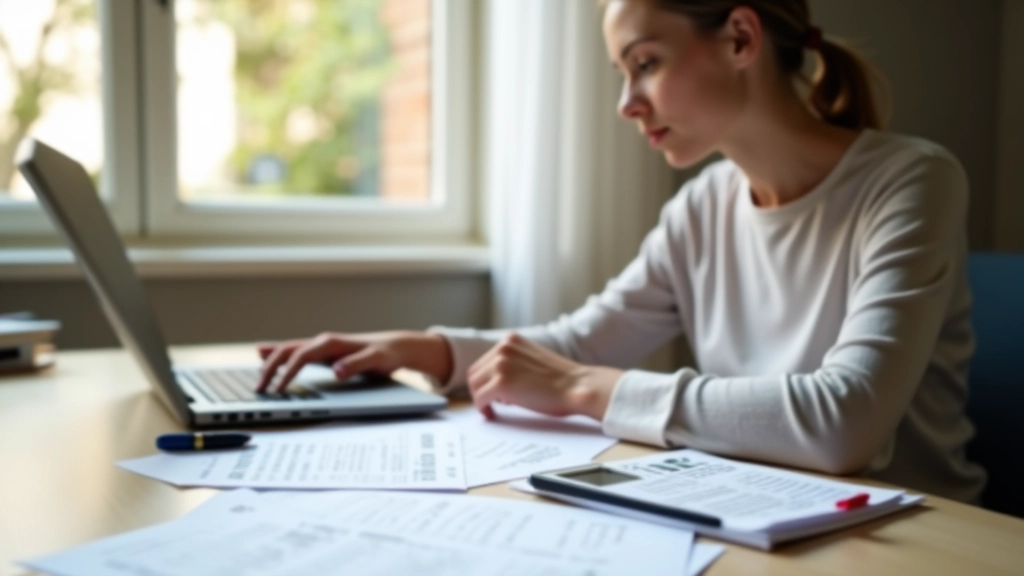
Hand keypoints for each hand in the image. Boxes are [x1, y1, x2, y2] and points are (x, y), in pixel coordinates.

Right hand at [255, 331, 452, 393]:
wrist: (395, 346)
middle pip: (287, 351)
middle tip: (259, 389)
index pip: (300, 356)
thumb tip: (337, 370)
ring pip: (288, 350)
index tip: (278, 390)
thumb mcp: (377, 360)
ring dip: (270, 363)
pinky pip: (295, 352)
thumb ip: (357, 364)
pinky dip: (278, 355)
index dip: (287, 373)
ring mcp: (322, 346)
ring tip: (257, 378)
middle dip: (270, 369)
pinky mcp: (323, 352)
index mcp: (331, 343)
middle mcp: (323, 341)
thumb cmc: (386, 354)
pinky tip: (264, 355)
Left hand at [466, 333, 620, 419]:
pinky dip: (482, 408)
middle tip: (489, 403)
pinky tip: (491, 414)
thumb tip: (495, 380)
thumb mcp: (533, 359)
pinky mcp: (501, 384)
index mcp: (511, 340)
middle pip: (475, 372)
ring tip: (491, 408)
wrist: (577, 387)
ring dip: (480, 398)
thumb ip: (514, 362)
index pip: (484, 360)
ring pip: (474, 385)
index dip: (485, 379)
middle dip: (480, 389)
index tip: (490, 391)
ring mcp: (501, 365)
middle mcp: (503, 348)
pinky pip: (480, 398)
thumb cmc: (562, 379)